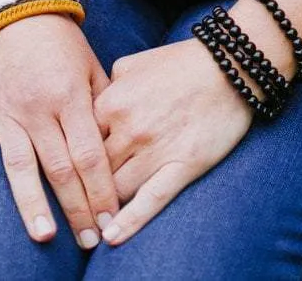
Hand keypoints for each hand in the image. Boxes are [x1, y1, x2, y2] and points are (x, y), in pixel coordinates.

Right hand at [0, 13, 119, 249]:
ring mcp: (5, 111)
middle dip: (77, 208)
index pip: (89, 154)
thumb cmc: (61, 41)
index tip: (112, 220)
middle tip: (90, 240)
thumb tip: (115, 149)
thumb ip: (101, 106)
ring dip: (31, 203)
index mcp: (69, 96)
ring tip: (44, 235)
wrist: (18, 7)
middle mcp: (37, 108)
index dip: (102, 190)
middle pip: (59, 167)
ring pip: (18, 165)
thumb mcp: (91, 66)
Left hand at [92, 37, 253, 244]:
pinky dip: (130, 222)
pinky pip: (151, 200)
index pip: (78, 143)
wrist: (229, 66)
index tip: (72, 171)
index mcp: (112, 102)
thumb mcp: (132, 64)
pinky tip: (112, 237)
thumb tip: (91, 107)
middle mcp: (128, 128)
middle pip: (94, 171)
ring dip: (104, 206)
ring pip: (116, 190)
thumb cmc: (179, 63)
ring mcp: (155, 149)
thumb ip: (106, 86)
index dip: (74, 159)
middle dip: (85, 187)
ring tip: (94, 222)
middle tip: (79, 202)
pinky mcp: (182, 166)